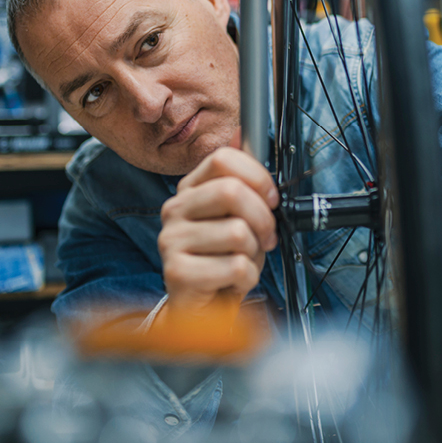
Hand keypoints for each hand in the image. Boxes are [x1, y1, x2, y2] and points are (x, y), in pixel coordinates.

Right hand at [158, 147, 278, 316]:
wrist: (204, 308)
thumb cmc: (223, 258)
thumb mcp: (236, 215)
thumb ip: (240, 179)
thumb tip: (239, 134)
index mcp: (190, 189)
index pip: (222, 159)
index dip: (257, 177)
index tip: (271, 199)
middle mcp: (174, 209)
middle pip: (231, 191)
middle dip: (262, 218)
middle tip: (266, 237)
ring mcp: (171, 240)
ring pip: (238, 232)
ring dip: (254, 254)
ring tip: (242, 262)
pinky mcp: (177, 272)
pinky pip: (234, 266)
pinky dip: (247, 278)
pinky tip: (233, 281)